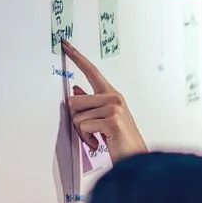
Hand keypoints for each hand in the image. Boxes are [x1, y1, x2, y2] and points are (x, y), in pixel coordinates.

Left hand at [61, 39, 147, 160]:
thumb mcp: (104, 118)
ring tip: (96, 138)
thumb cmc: (121, 140)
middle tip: (90, 131)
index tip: (65, 44)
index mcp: (112, 95)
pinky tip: (98, 143)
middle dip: (76, 119)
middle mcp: (113, 98)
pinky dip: (87, 139)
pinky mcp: (112, 120)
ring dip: (82, 132)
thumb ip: (91, 103)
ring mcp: (113, 108)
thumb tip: (75, 89)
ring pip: (77, 116)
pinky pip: (83, 126)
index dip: (77, 57)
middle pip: (74, 100)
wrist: (136, 158)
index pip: (91, 71)